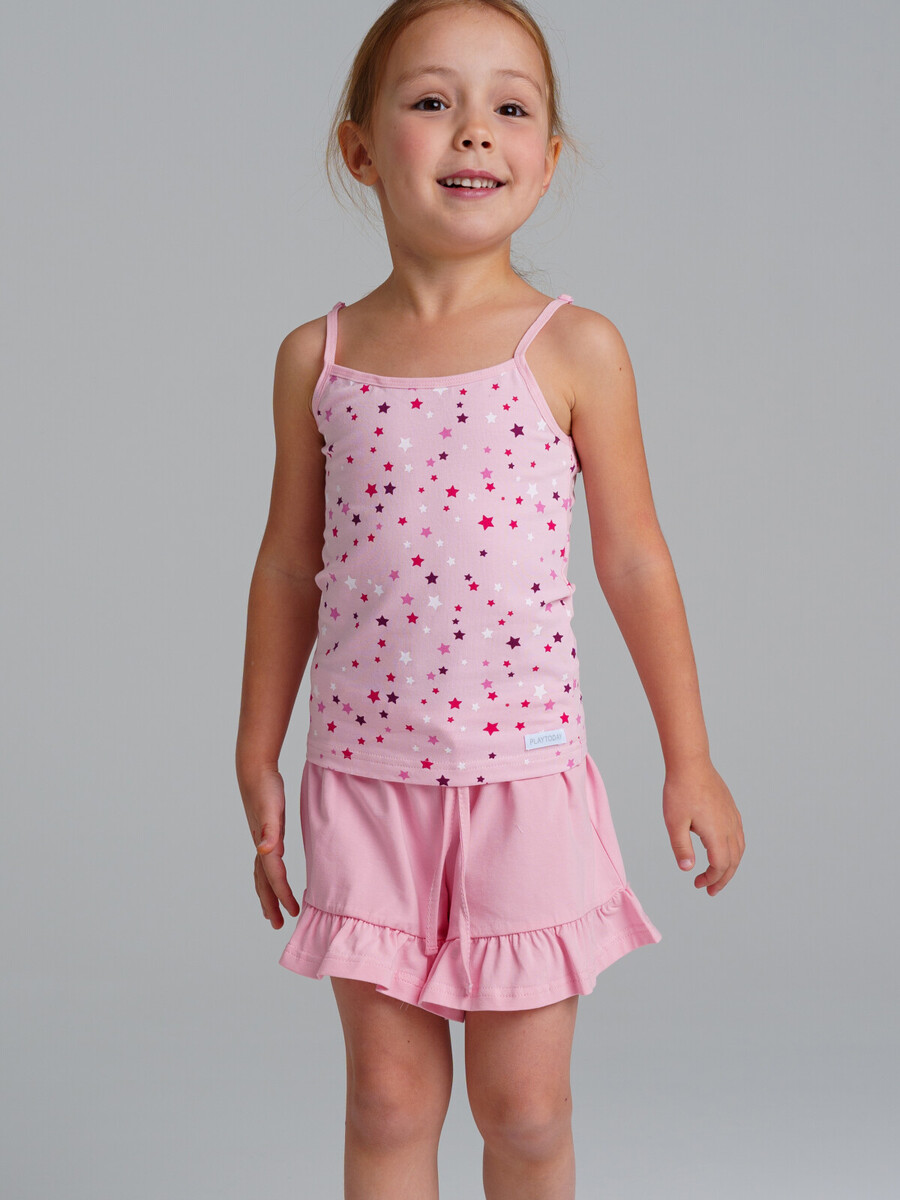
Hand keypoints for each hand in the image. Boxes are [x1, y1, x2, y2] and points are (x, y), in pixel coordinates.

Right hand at [239, 765, 300, 928]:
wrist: (254, 769)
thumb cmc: (266, 787)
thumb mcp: (271, 807)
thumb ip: (269, 829)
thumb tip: (264, 851)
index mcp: (266, 843)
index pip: (274, 876)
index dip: (283, 895)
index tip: (293, 912)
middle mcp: (261, 845)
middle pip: (263, 881)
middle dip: (270, 903)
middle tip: (278, 924)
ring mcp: (262, 840)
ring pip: (262, 874)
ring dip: (267, 893)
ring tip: (272, 910)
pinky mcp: (266, 832)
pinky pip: (267, 862)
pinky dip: (270, 874)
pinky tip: (276, 874)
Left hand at [663, 757, 744, 895]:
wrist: (690, 764)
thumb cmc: (680, 791)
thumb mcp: (674, 822)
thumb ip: (681, 848)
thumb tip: (688, 869)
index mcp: (716, 833)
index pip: (720, 865)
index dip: (711, 879)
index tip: (698, 884)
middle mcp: (729, 827)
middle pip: (733, 861)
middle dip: (722, 878)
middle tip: (710, 890)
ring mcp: (732, 817)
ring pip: (739, 849)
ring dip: (730, 866)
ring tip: (718, 875)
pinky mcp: (731, 809)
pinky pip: (739, 836)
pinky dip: (734, 850)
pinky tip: (724, 850)